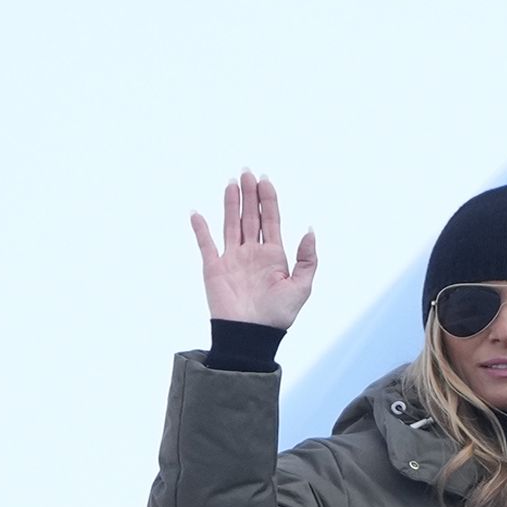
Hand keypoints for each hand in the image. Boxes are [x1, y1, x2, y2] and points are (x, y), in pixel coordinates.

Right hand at [190, 171, 317, 329]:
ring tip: (232, 183)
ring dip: (231, 203)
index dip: (268, 200)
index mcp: (274, 255)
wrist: (251, 335)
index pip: (271, 220)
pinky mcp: (213, 268)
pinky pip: (206, 244)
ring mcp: (232, 259)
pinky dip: (200, 228)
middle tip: (248, 172)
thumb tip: (310, 230)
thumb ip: (307, 258)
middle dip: (250, 195)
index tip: (265, 180)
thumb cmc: (278, 315)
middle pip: (250, 217)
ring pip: (231, 224)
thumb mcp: (302, 286)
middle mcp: (252, 253)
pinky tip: (197, 213)